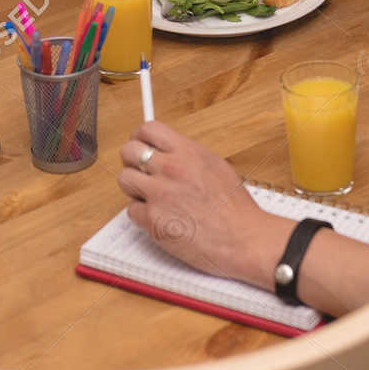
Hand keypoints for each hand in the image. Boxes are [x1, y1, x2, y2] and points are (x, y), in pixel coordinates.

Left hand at [116, 121, 290, 288]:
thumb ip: (187, 156)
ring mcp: (159, 194)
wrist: (243, 240)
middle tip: (141, 172)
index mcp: (187, 153)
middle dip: (132, 161)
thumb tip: (167, 151)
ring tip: (151, 197)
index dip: (140, 137)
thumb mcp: (215, 166)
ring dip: (135, 188)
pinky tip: (161, 218)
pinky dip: (143, 215)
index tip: (140, 144)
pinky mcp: (153, 220)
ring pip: (124, 179)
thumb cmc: (235, 209)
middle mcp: (170, 169)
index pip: (148, 129)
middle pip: (128, 151)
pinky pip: (132, 210)